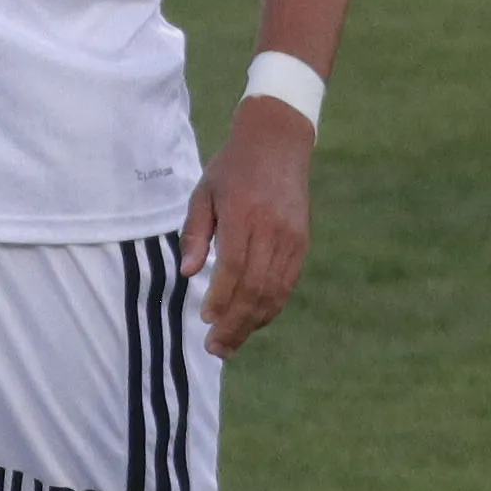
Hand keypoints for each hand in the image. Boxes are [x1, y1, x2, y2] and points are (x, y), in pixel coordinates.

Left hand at [180, 100, 315, 356]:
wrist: (279, 142)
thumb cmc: (233, 168)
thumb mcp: (204, 193)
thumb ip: (195, 233)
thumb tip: (188, 274)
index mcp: (244, 213)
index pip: (234, 266)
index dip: (221, 297)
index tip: (205, 319)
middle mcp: (272, 229)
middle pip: (256, 287)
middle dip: (235, 323)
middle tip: (215, 348)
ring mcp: (292, 238)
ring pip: (274, 291)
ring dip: (252, 323)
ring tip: (230, 345)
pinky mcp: (302, 243)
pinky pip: (287, 284)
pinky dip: (270, 308)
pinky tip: (252, 322)